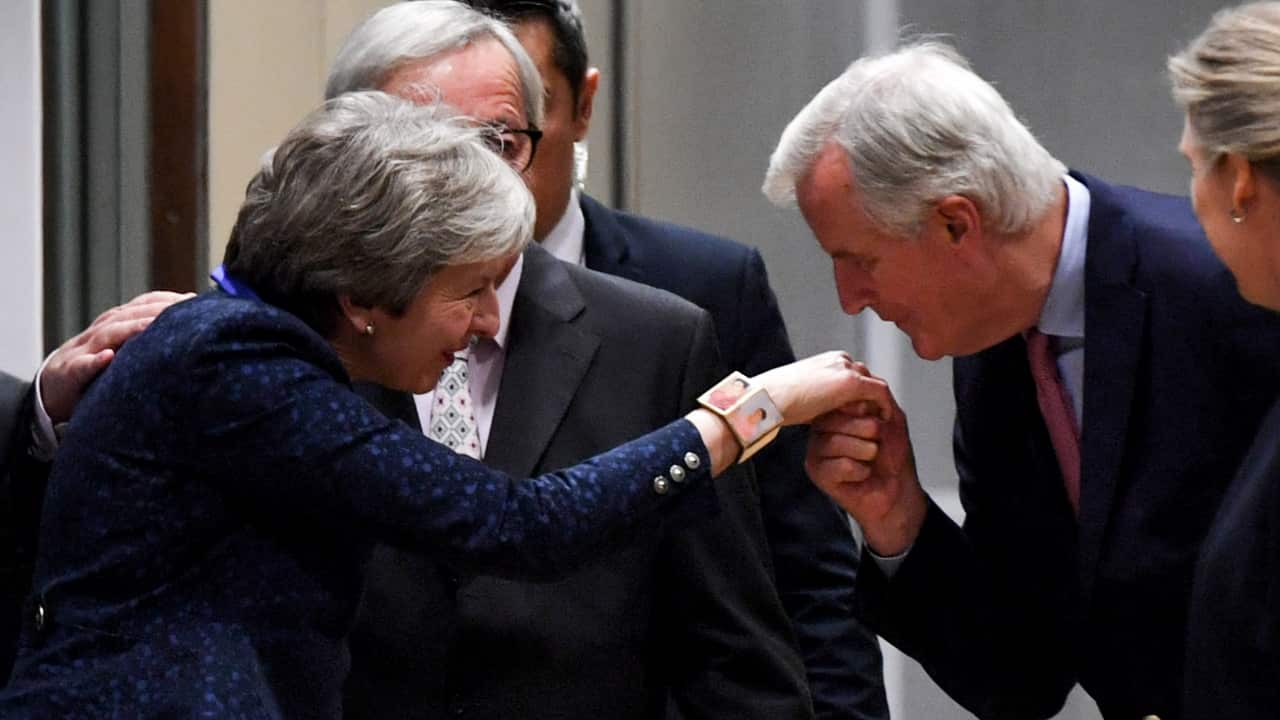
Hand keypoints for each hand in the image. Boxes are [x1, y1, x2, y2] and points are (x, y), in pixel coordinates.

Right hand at [41, 291, 192, 422]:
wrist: (54, 387)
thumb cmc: (97, 365)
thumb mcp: (123, 348)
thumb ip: (147, 336)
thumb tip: (187, 328)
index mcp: (116, 324)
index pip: (142, 305)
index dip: (167, 300)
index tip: (194, 298)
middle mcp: (101, 332)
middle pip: (130, 315)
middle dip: (156, 309)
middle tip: (184, 306)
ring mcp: (84, 350)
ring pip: (108, 334)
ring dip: (130, 328)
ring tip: (153, 324)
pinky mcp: (71, 372)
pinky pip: (81, 366)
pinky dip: (94, 361)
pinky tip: (107, 357)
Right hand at [752, 352, 893, 426]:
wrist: (770, 397)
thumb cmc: (778, 399)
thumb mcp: (805, 395)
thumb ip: (821, 397)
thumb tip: (825, 410)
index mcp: (829, 360)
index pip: (857, 374)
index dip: (864, 395)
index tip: (867, 413)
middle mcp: (840, 359)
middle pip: (869, 376)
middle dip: (875, 397)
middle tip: (880, 418)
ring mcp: (846, 369)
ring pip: (876, 383)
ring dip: (881, 402)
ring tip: (883, 421)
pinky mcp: (851, 382)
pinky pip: (880, 392)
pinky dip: (885, 406)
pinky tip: (885, 421)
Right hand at [806, 372, 926, 555]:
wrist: (896, 492)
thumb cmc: (892, 456)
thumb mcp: (892, 419)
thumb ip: (878, 398)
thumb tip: (857, 389)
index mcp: (837, 412)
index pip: (842, 399)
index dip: (865, 411)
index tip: (878, 424)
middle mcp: (821, 428)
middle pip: (839, 419)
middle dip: (868, 433)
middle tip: (876, 446)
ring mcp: (816, 449)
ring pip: (839, 442)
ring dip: (867, 453)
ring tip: (870, 460)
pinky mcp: (817, 471)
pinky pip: (841, 465)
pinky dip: (861, 471)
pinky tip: (862, 475)